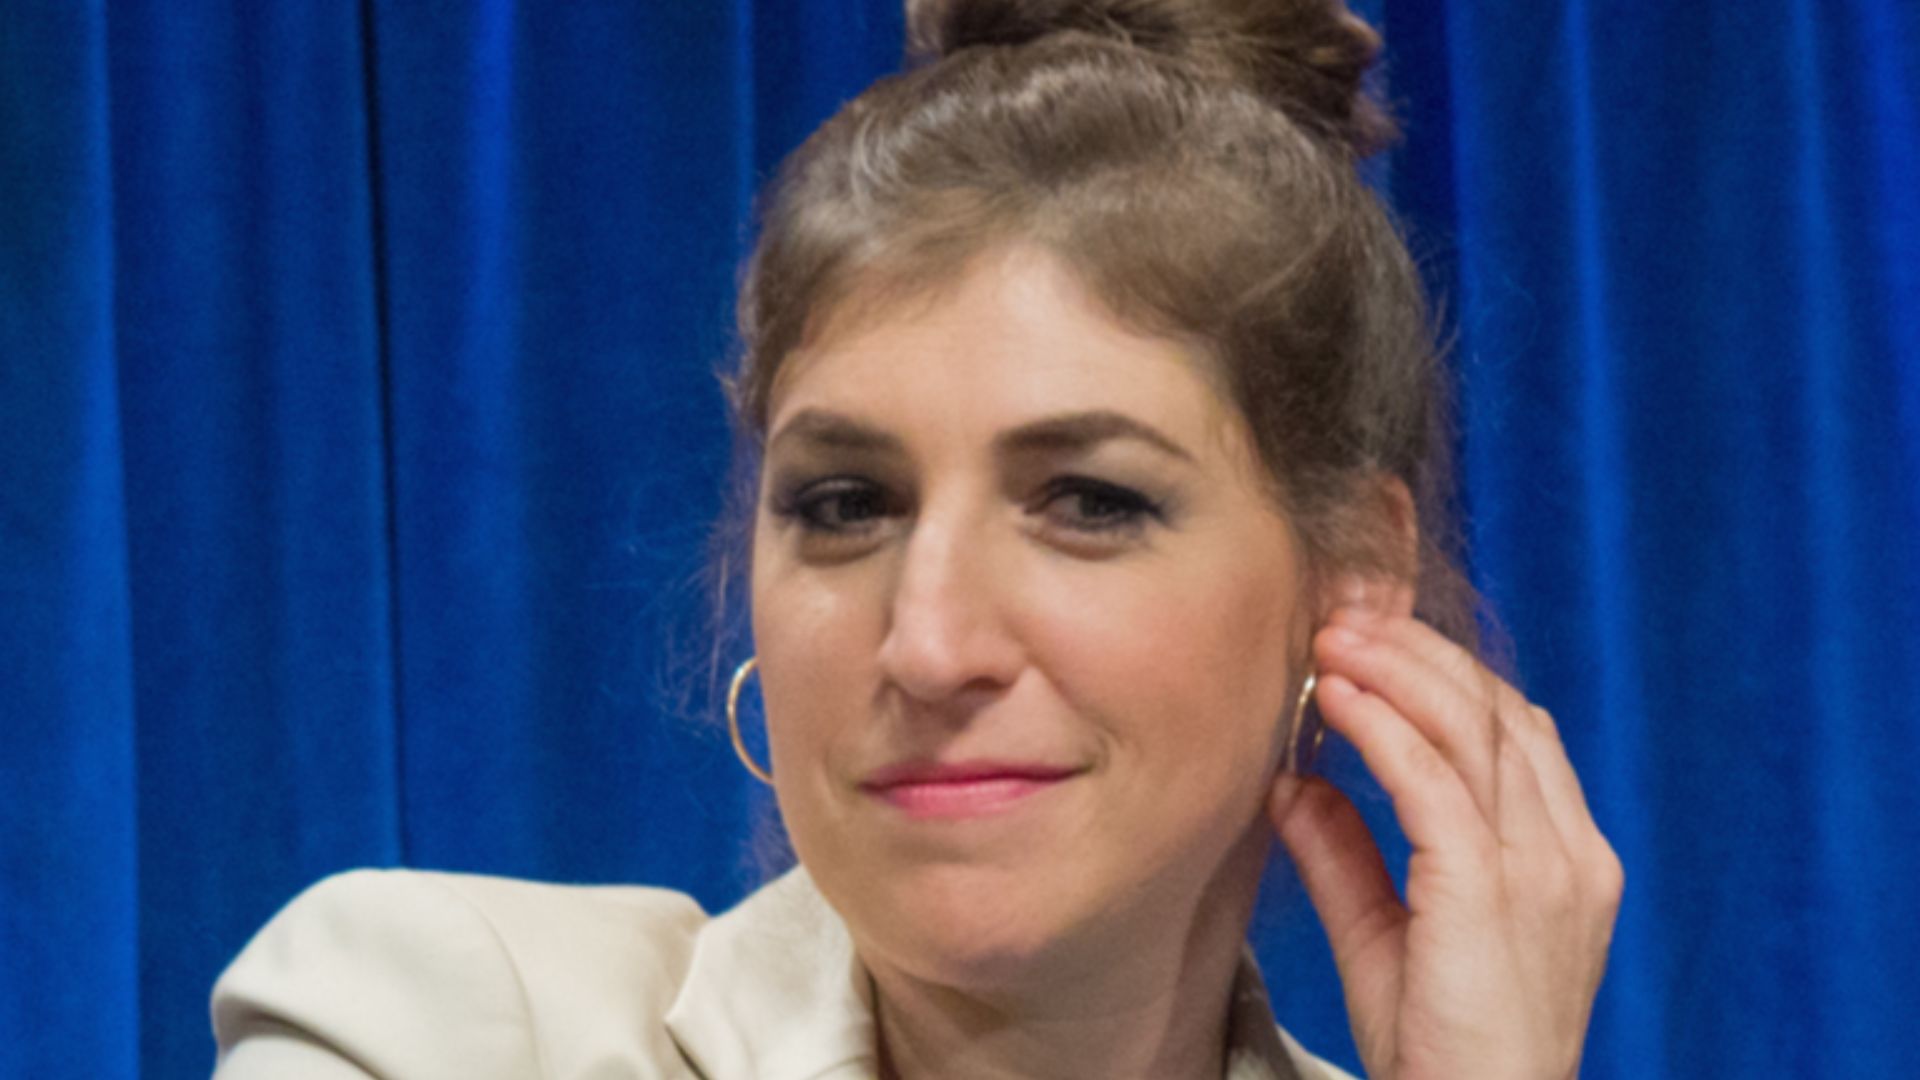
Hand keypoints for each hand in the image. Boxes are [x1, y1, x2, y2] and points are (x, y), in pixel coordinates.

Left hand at [1269, 610, 1622, 1079]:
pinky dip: (1385, 726)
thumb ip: (1344, 856)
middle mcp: (1568, 853)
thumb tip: (1291, 782)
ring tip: (1333, 635)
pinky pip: (1436, 782)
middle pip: (1496, 711)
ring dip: (1396, 668)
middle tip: (1346, 614)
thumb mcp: (1383, 936)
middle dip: (1418, 650)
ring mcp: (1542, 870)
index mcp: (1565, 858)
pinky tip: (1339, 695)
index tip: (1373, 637)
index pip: (1513, 730)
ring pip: (1472, 728)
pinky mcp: (1493, 891)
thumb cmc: (1438, 1048)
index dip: (1445, 672)